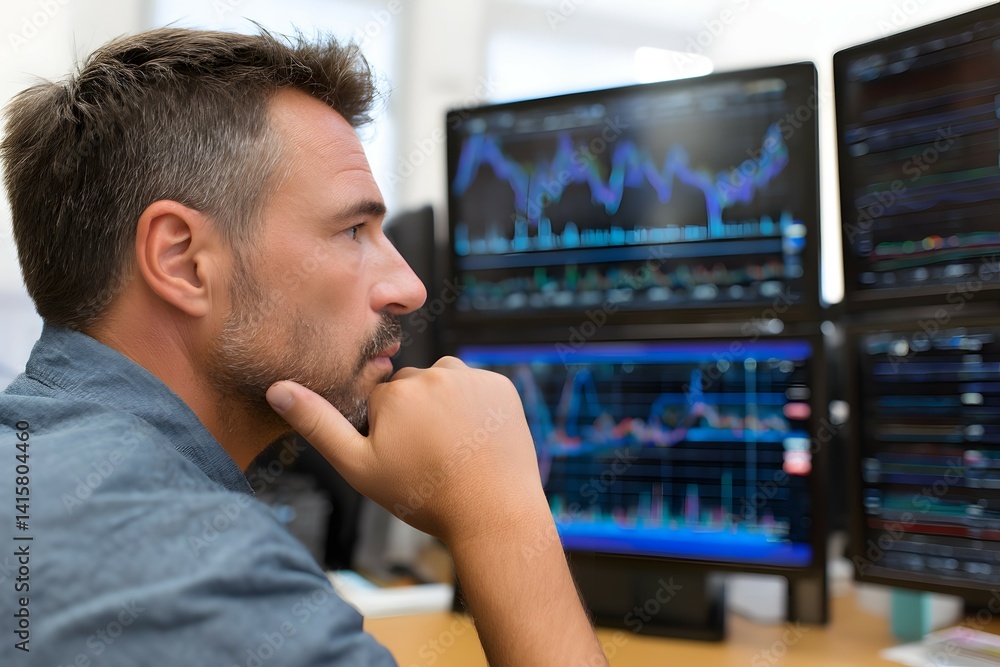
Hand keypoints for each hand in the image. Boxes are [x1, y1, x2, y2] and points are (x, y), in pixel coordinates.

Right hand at [265, 356, 548, 545]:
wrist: (493, 512)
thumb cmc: (423, 496)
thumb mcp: (360, 467)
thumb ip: (318, 425)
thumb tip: (276, 388)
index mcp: (394, 392)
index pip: (379, 402)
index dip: (386, 434)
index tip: (404, 460)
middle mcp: (432, 374)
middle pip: (411, 388)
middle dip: (414, 415)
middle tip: (429, 457)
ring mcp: (471, 378)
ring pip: (444, 383)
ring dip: (444, 404)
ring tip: (452, 447)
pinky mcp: (500, 385)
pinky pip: (476, 387)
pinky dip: (475, 407)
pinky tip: (476, 439)